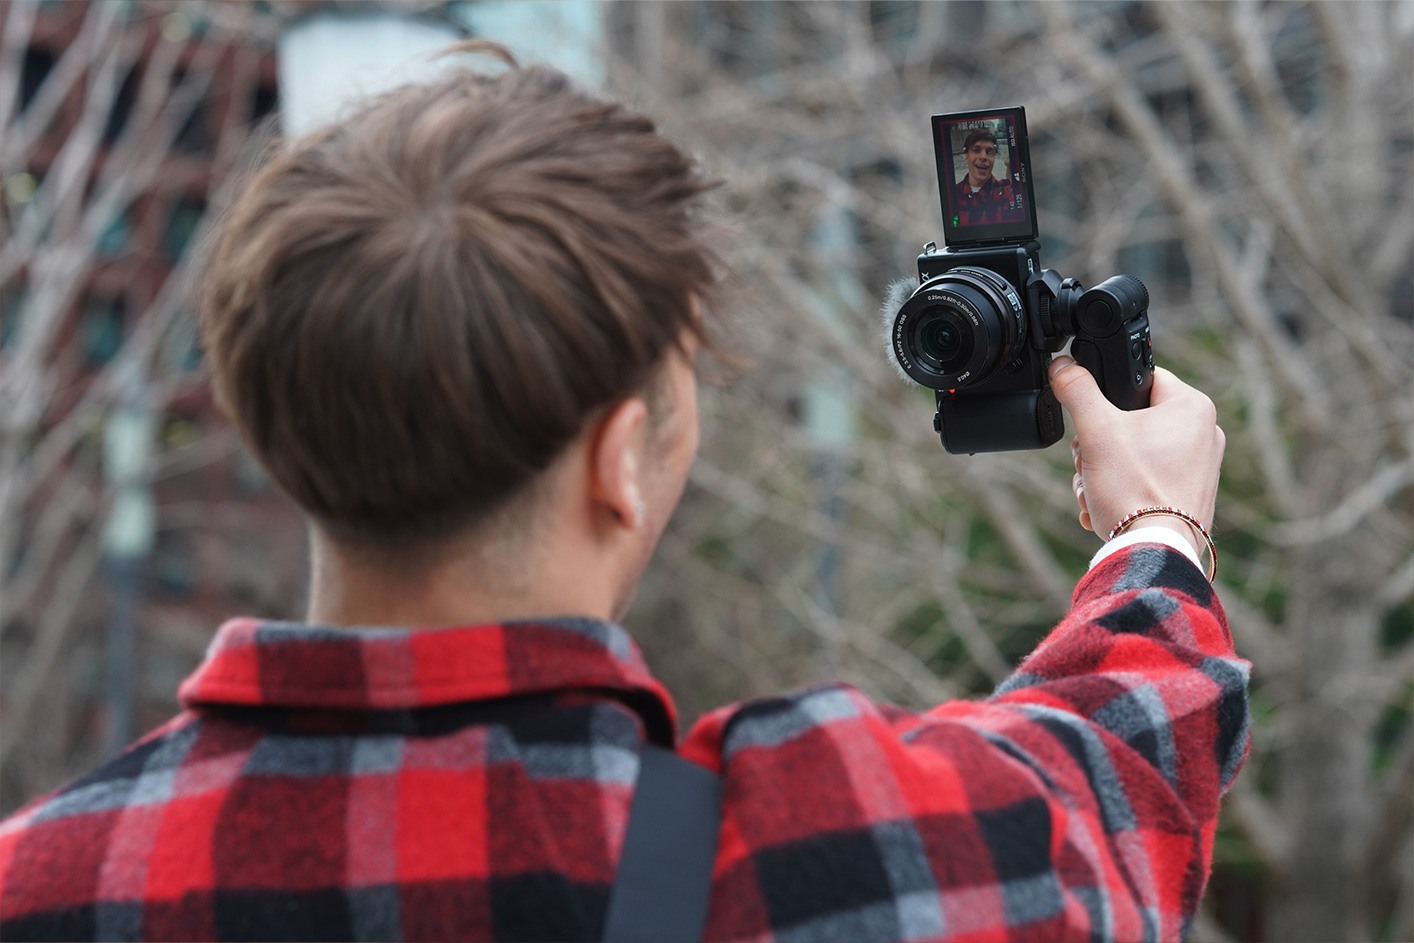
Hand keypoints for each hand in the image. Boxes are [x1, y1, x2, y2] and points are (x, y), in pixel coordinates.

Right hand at [1049, 355, 1224, 543]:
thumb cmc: (1134, 490)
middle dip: (1098, 446)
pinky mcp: (1191, 497)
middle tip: (1088, 462)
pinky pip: (1148, 481)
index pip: (1142, 380)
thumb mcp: (1096, 430)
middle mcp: (1205, 434)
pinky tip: (1105, 508)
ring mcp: (1201, 469)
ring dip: (1103, 473)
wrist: (1154, 551)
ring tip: (1094, 491)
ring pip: (1135, 455)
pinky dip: (1122, 493)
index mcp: (1192, 407)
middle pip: (1133, 422)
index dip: (1108, 397)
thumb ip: (1076, 389)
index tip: (1093, 421)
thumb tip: (1062, 365)